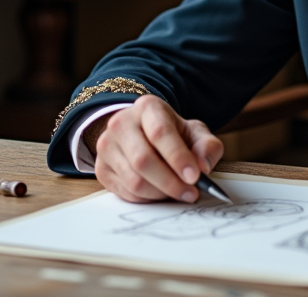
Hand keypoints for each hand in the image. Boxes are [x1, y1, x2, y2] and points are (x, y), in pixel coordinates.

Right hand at [93, 95, 224, 203]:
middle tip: (191, 193)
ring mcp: (107, 146)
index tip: (195, 176)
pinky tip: (161, 193)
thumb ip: (207, 146)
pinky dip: (147, 199)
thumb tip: (203, 167)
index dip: (178, 157)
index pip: (160, 133)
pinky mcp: (101, 168)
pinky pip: (125, 192)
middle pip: (143, 160)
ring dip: (160, 194)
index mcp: (147, 107)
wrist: (144, 134)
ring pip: (133, 180)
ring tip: (178, 193)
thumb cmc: (173, 134)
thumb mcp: (195, 133)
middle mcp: (121, 123)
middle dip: (171, 182)